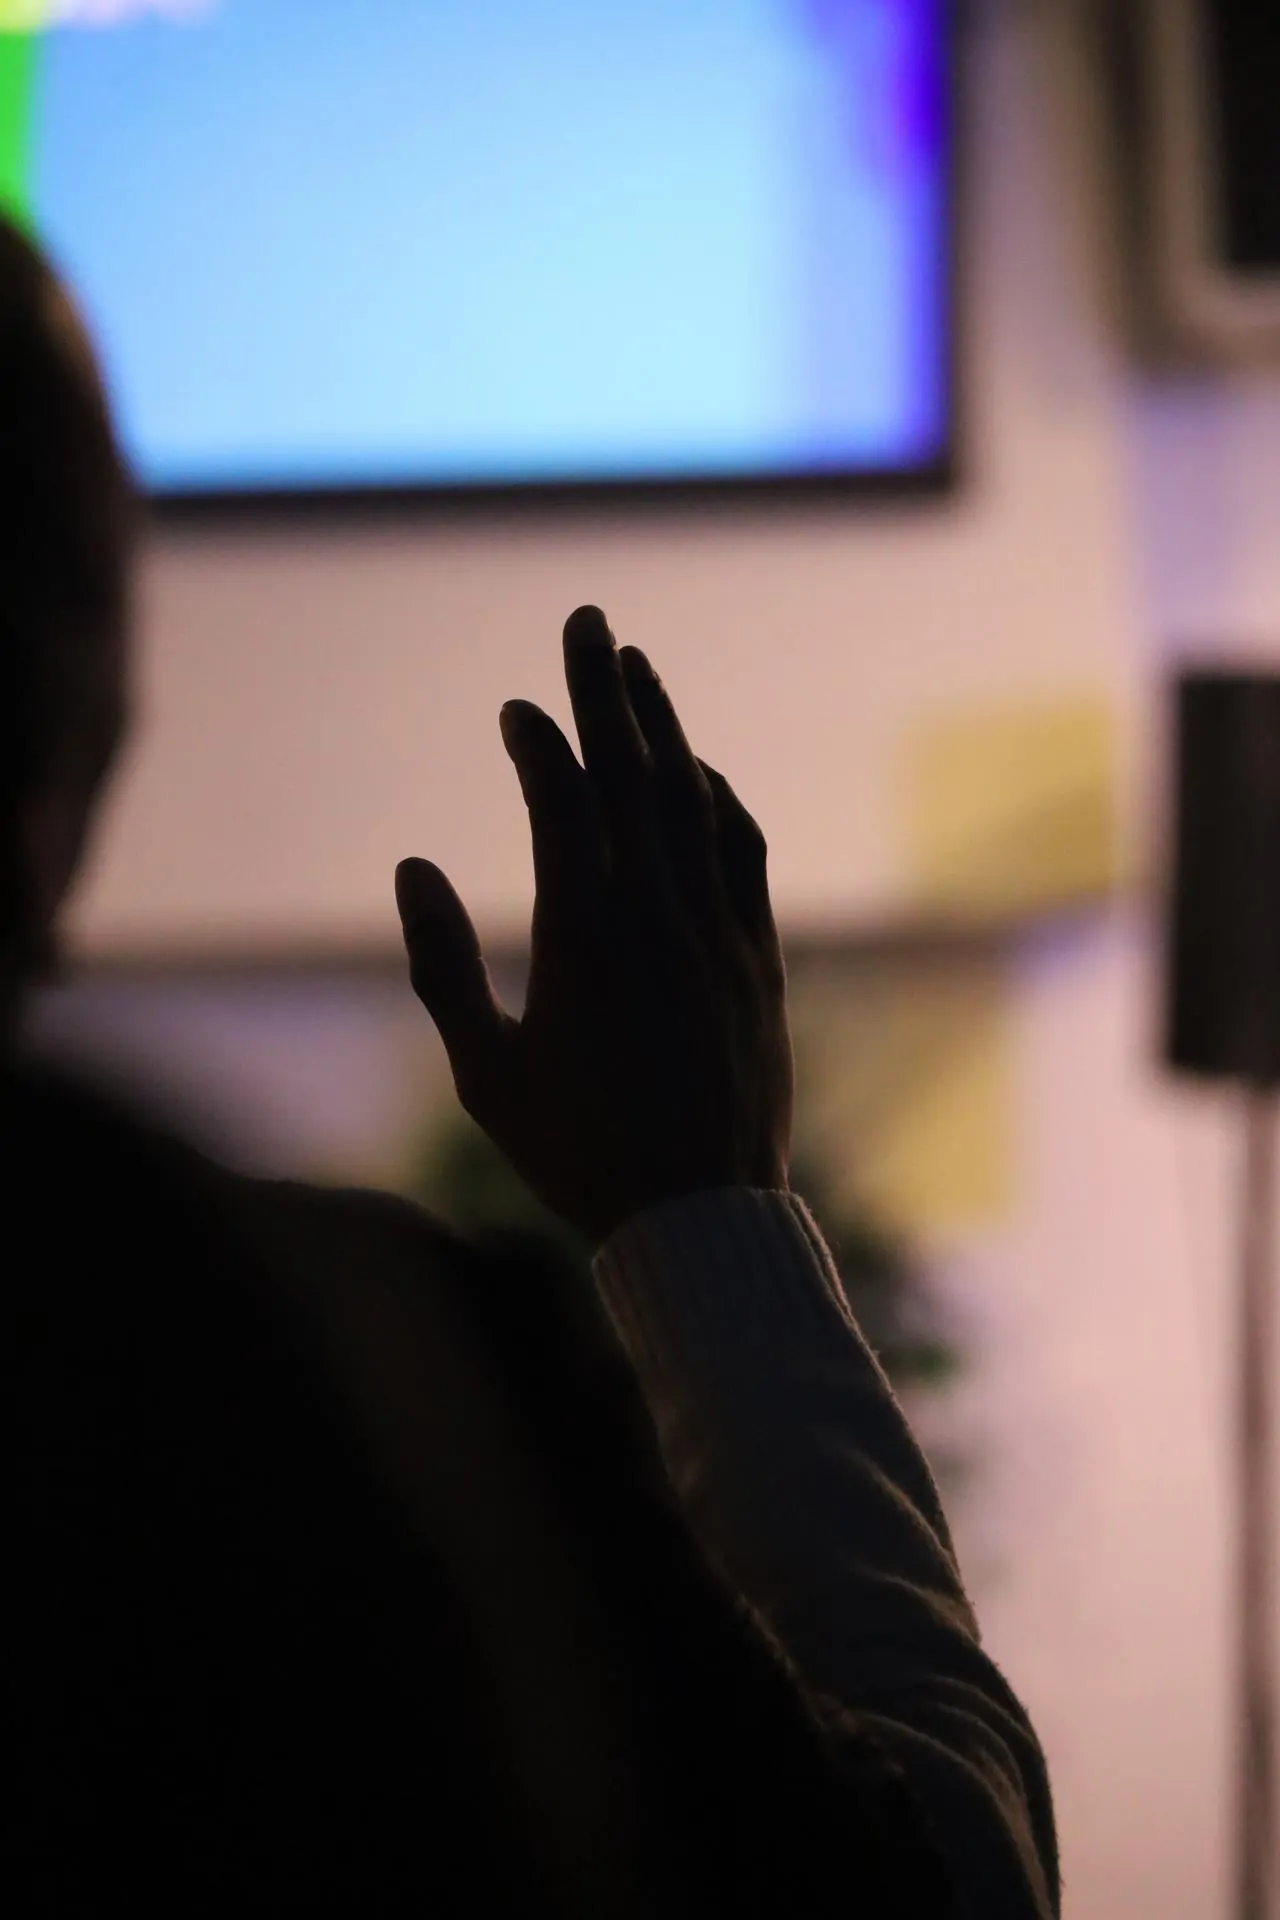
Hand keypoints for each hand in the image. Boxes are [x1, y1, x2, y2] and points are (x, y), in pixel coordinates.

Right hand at [395, 605, 792, 1246]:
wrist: (701, 1219)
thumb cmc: (578, 1155)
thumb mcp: (484, 1074)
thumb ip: (440, 968)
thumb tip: (412, 868)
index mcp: (583, 941)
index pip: (563, 803)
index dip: (538, 744)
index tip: (516, 711)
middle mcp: (657, 920)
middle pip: (632, 776)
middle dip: (606, 691)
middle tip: (589, 619)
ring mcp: (717, 935)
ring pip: (692, 802)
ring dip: (665, 728)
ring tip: (637, 669)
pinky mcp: (758, 960)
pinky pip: (743, 855)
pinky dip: (718, 801)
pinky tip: (697, 774)